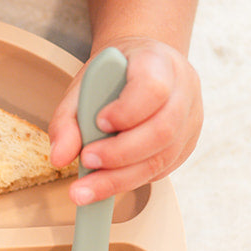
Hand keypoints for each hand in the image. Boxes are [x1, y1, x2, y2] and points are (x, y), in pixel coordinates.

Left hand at [47, 38, 202, 204]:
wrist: (141, 68)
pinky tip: (106, 182)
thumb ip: (67, 119)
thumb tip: (60, 157)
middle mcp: (183, 90)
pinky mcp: (187, 145)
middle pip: (163, 130)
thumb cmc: (114, 74)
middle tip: (86, 161)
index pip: (153, 89)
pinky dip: (131, 180)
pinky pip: (162, 170)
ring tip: (87, 187)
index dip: (127, 111)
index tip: (99, 122)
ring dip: (122, 177)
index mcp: (159, 63)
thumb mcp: (85, 85)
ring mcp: (190, 120)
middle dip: (120, 154)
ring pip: (164, 157)